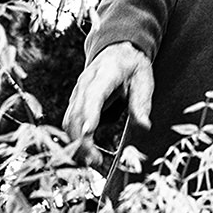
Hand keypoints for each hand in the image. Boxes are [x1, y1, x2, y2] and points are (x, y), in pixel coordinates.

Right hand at [62, 41, 152, 164]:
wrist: (117, 51)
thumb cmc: (132, 66)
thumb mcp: (144, 79)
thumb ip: (142, 102)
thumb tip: (144, 126)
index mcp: (104, 74)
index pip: (92, 95)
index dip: (88, 114)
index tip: (87, 133)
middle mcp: (85, 84)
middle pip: (75, 113)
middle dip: (81, 138)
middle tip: (95, 161)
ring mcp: (77, 93)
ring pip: (68, 120)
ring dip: (76, 142)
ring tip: (92, 161)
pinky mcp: (76, 103)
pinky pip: (70, 122)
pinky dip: (75, 139)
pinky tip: (88, 153)